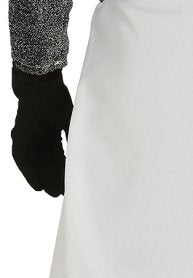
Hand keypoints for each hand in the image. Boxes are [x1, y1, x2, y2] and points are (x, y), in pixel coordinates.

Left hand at [11, 65, 72, 195]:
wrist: (39, 83)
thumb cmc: (56, 97)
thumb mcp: (70, 119)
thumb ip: (74, 136)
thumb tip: (89, 152)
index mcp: (53, 132)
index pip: (59, 157)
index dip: (64, 171)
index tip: (72, 184)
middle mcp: (40, 137)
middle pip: (47, 163)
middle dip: (54, 178)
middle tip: (62, 194)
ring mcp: (28, 137)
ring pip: (36, 164)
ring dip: (43, 179)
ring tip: (52, 193)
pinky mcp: (19, 137)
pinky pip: (22, 160)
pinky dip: (29, 174)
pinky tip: (37, 186)